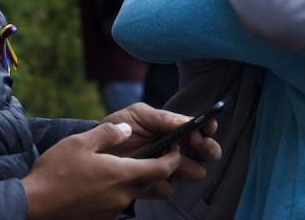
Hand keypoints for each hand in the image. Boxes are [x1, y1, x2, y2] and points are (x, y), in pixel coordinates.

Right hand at [22, 122, 180, 219]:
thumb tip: (128, 129)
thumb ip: (109, 133)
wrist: (31, 206)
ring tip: (121, 166)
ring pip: (133, 192)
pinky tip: (102, 183)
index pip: (163, 168)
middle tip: (152, 153)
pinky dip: (117, 192)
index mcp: (123, 174)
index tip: (175, 147)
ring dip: (134, 180)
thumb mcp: (81, 142)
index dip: (174, 158)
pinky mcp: (101, 219)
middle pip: (150, 181)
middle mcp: (123, 195)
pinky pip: (118, 203)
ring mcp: (112, 210)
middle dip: (156, 168)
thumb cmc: (55, 172)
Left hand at [103, 103, 221, 181]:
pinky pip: (168, 189)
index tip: (206, 128)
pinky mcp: (155, 186)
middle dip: (207, 148)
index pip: (203, 129)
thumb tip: (185, 122)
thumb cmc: (120, 127)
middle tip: (195, 144)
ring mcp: (169, 169)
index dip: (208, 128)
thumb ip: (161, 117)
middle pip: (208, 152)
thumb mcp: (138, 114)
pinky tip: (151, 176)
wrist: (95, 149)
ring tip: (173, 161)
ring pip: (194, 172)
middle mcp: (179, 149)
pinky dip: (162, 183)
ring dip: (188, 167)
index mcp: (177, 130)